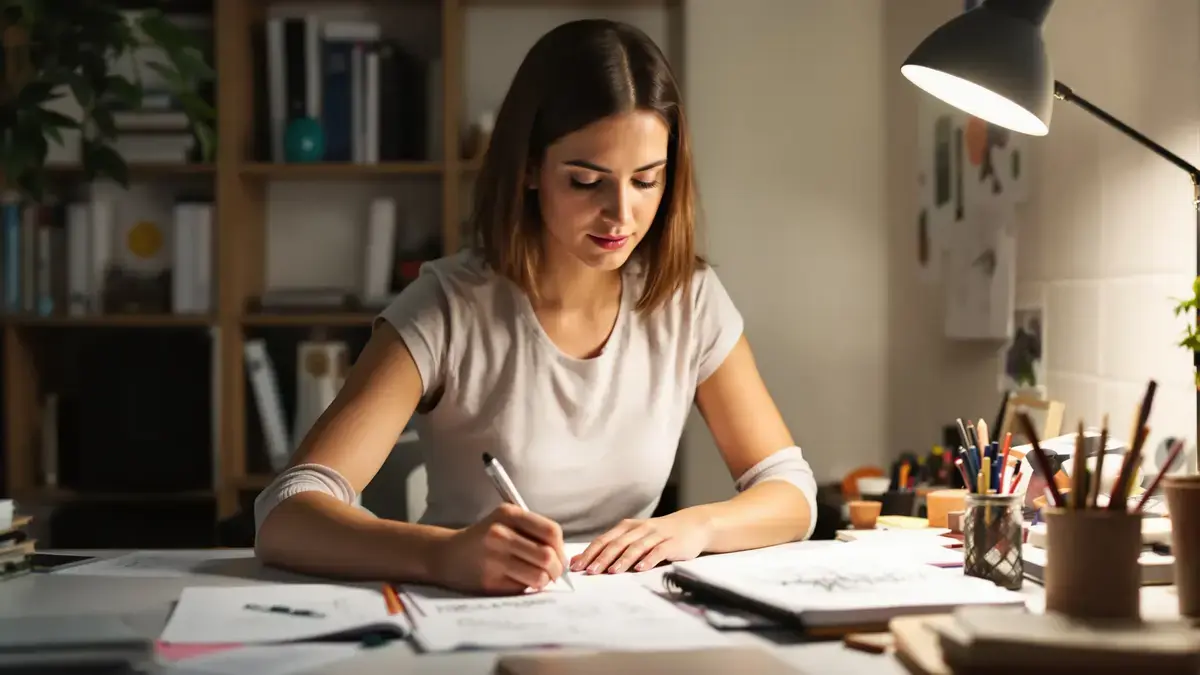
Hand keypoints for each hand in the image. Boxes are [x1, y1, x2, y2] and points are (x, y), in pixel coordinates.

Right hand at [431, 503, 566, 593]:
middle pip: (547, 556)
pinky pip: (522, 589)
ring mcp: (494, 559)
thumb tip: (563, 558)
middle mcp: (500, 534)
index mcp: (508, 514)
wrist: (446, 554)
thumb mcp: (505, 521)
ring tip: (537, 578)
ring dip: (543, 581)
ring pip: (538, 576)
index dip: (561, 548)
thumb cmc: (484, 538)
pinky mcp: (489, 582)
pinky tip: (517, 581)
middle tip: (554, 573)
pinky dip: (526, 588)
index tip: (559, 556)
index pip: (551, 531)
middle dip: (557, 569)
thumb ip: (533, 531)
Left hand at [569, 509, 710, 574]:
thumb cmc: (658, 536)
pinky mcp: (672, 543)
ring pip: (636, 547)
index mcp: (626, 528)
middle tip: (589, 572)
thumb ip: (611, 548)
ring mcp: (656, 535)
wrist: (693, 525)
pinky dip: (648, 560)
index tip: (575, 567)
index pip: (603, 540)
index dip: (589, 553)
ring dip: (623, 560)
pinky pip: (658, 551)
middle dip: (602, 558)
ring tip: (612, 572)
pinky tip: (640, 569)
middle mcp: (639, 529)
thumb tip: (581, 560)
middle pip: (617, 543)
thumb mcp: (634, 538)